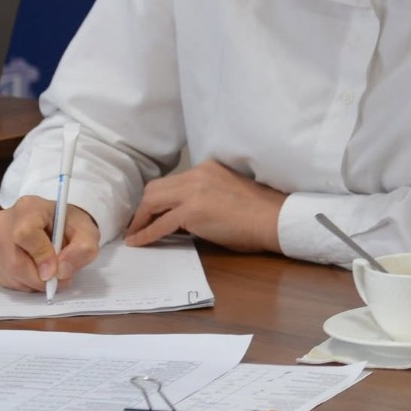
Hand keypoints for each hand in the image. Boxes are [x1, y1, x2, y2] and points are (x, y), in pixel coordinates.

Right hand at [0, 197, 101, 291]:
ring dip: (33, 283)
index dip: (41, 256)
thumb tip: (60, 271)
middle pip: (14, 260)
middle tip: (58, 281)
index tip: (57, 270)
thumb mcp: (88, 233)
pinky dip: (23, 284)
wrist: (56, 224)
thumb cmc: (70, 226)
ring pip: (9, 273)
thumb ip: (82, 250)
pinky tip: (36, 274)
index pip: (25, 234)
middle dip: (39, 278)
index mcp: (28, 207)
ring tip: (50, 276)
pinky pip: (4, 279)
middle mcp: (4, 221)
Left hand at [125, 159, 284, 254]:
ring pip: (152, 202)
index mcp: (207, 168)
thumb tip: (182, 218)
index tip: (149, 213)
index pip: (171, 181)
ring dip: (140, 219)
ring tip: (135, 233)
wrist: (274, 218)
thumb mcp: (226, 193)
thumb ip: (203, 197)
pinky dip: (146, 234)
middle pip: (155, 188)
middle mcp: (197, 174)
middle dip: (142, 208)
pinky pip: (160, 224)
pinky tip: (138, 242)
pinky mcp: (192, 211)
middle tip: (137, 224)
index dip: (157, 199)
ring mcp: (193, 191)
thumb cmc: (258, 212)